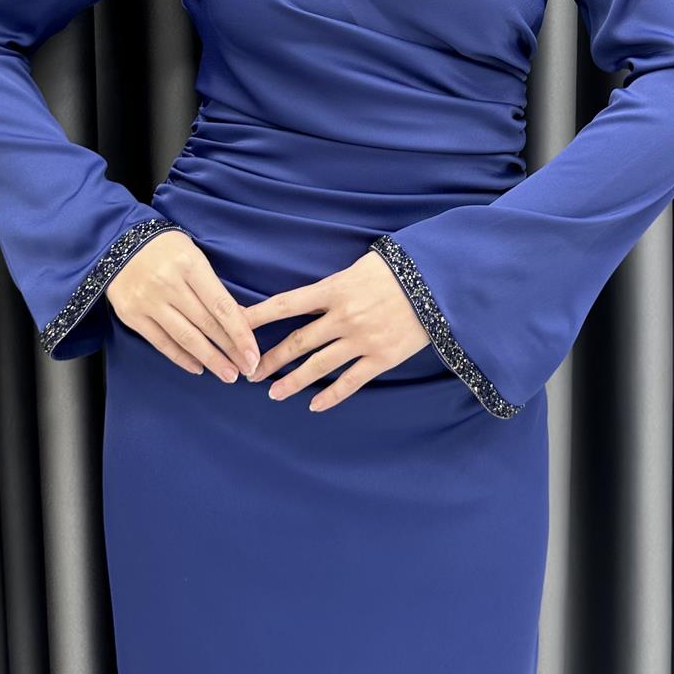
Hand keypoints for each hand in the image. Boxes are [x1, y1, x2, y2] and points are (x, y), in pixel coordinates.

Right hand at [105, 229, 259, 381]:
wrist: (117, 241)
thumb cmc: (165, 247)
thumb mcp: (193, 254)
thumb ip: (212, 286)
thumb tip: (239, 319)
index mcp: (190, 264)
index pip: (221, 305)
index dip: (240, 333)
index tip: (253, 353)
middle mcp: (169, 284)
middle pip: (206, 324)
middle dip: (230, 350)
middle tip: (247, 369)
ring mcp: (148, 301)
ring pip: (185, 337)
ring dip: (210, 359)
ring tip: (228, 374)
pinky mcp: (132, 315)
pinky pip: (161, 342)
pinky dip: (181, 357)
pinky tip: (198, 367)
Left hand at [243, 249, 430, 411]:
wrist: (439, 283)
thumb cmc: (399, 269)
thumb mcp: (360, 267)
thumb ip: (334, 286)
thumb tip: (312, 298)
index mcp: (334, 288)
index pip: (286, 304)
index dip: (258, 316)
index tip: (234, 325)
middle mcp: (343, 316)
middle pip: (297, 341)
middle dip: (270, 359)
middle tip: (248, 372)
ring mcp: (362, 339)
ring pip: (318, 366)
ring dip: (293, 381)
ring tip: (273, 393)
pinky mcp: (381, 358)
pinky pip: (350, 382)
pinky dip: (330, 396)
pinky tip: (314, 405)